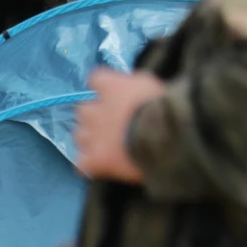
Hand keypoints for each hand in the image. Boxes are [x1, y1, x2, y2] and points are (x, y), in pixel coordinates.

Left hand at [73, 68, 165, 183]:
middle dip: (96, 116)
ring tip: (109, 146)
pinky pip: (82, 163)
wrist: (166, 136)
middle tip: (114, 124)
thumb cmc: (166, 107)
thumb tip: (130, 87)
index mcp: (110, 87)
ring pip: (80, 135)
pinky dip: (90, 164)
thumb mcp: (152, 84)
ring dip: (91, 139)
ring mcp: (91, 136)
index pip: (96, 79)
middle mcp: (94, 110)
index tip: (113, 95)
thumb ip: (135, 84)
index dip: (104, 88)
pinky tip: (102, 166)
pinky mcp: (93, 160)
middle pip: (84, 110)